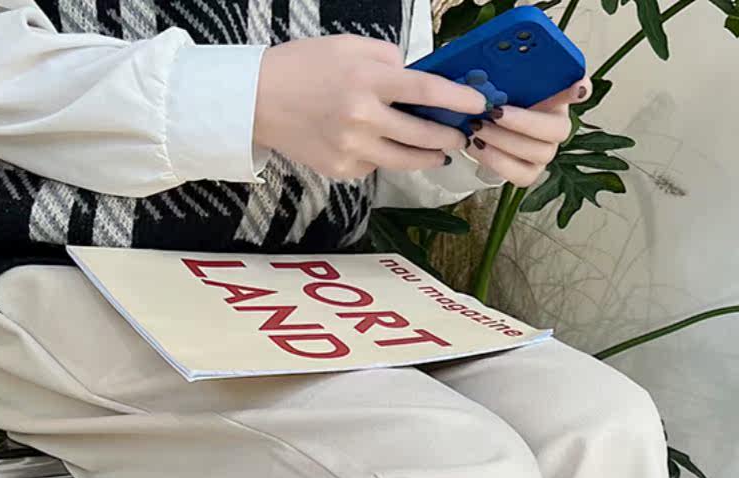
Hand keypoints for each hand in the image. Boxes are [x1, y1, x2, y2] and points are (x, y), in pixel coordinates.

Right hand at [253, 36, 489, 180]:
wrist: (258, 100)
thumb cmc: (304, 67)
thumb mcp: (348, 46)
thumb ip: (388, 59)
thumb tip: (416, 79)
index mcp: (368, 80)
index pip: (426, 90)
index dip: (458, 99)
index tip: (480, 105)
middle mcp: (363, 118)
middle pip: (424, 134)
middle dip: (449, 137)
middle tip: (461, 136)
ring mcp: (353, 148)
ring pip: (406, 160)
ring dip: (429, 157)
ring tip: (438, 152)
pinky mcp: (342, 170)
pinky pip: (376, 166)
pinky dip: (384, 158)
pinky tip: (379, 147)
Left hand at [463, 80, 588, 186]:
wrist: (479, 128)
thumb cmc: (493, 101)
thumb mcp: (498, 81)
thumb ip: (508, 73)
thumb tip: (501, 60)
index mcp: (556, 97)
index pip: (579, 91)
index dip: (581, 90)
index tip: (578, 86)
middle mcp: (556, 126)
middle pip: (558, 130)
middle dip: (524, 122)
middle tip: (495, 112)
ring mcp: (545, 153)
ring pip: (539, 153)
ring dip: (505, 141)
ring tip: (478, 128)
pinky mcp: (529, 174)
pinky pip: (520, 175)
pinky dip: (495, 161)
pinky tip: (476, 146)